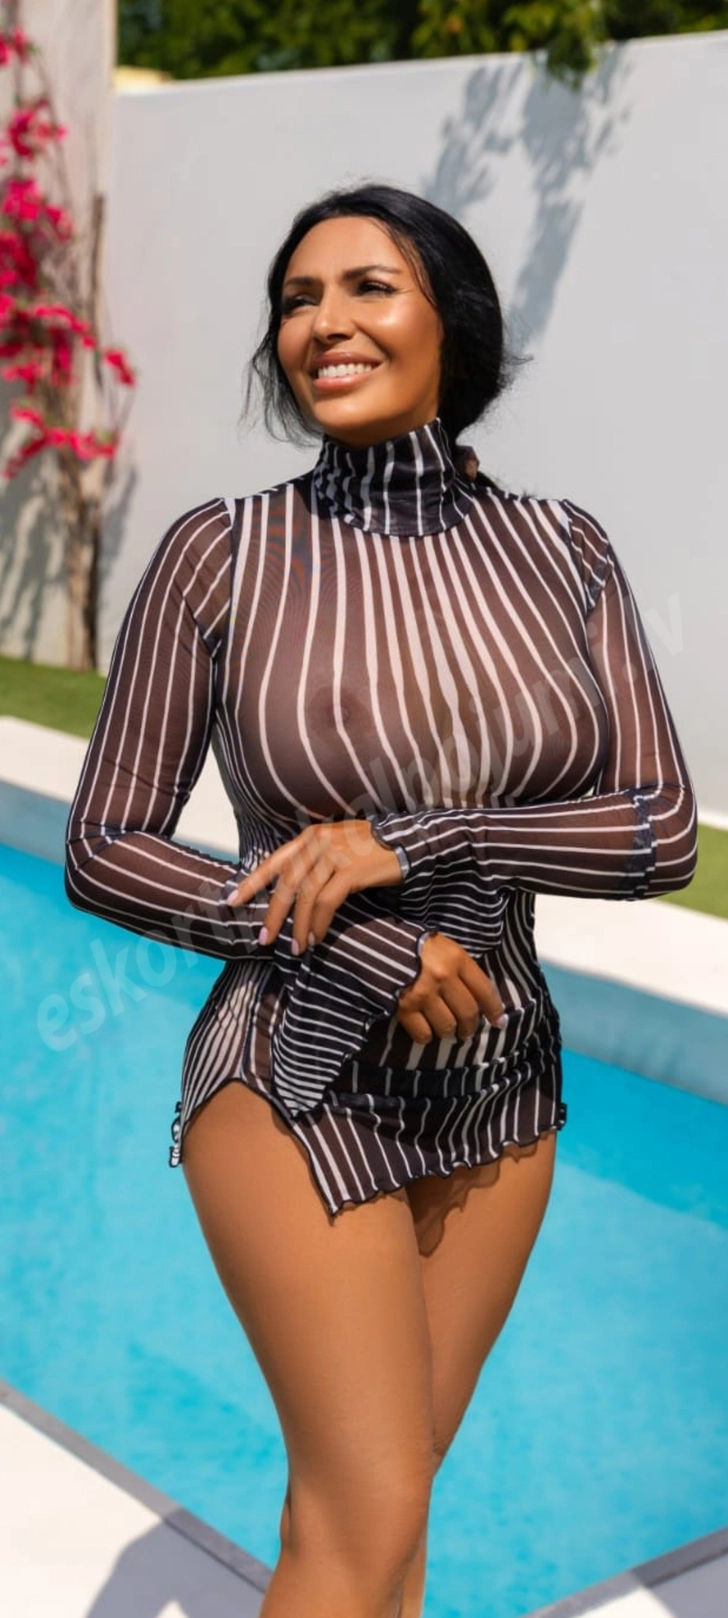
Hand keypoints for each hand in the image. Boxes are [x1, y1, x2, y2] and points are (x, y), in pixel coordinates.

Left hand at [228, 818, 401, 953]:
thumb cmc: (371, 849)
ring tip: (294, 947)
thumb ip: (314, 861)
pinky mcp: (351, 870)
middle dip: (272, 914)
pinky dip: (318, 922)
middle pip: (286, 883)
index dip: (251, 882)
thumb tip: (292, 893)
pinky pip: (327, 901)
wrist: (406, 842)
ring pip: (305, 896)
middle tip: (264, 939)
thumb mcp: (337, 847)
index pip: (273, 861)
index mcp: (310, 837)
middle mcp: (318, 842)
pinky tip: (316, 938)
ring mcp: (334, 854)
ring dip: (297, 926)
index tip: (232, 902)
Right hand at [396, 932, 505, 1042]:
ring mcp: (423, 993)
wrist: (373, 942)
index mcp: (456, 959)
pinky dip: (426, 1036)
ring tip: (445, 1031)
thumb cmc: (411, 943)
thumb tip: (476, 995)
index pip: (484, 990)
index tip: (499, 1022)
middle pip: (468, 1013)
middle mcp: (444, 977)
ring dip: (448, 1032)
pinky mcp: (403, 1007)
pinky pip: (423, 1033)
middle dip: (469, 1027)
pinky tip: (424, 1031)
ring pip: (447, 1026)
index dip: (494, 1009)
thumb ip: (458, 967)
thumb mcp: (442, 946)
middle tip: (466, 1032)